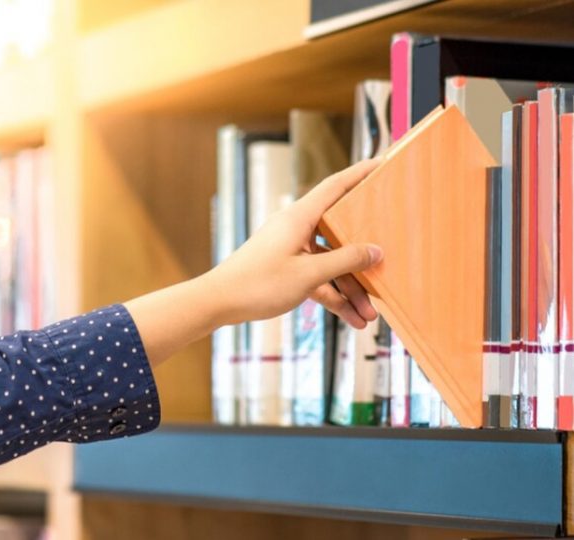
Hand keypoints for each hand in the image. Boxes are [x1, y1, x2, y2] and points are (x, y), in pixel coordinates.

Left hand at [203, 158, 383, 328]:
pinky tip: (352, 319)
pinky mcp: (287, 269)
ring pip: (331, 264)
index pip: (336, 186)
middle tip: (390, 263)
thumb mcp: (308, 274)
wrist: (218, 303)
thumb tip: (375, 251)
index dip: (361, 174)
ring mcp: (292, 250)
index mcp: (300, 217)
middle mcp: (297, 228)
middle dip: (364, 258)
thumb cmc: (258, 283)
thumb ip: (344, 261)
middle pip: (341, 233)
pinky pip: (317, 279)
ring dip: (350, 289)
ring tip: (370, 315)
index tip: (383, 164)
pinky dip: (333, 297)